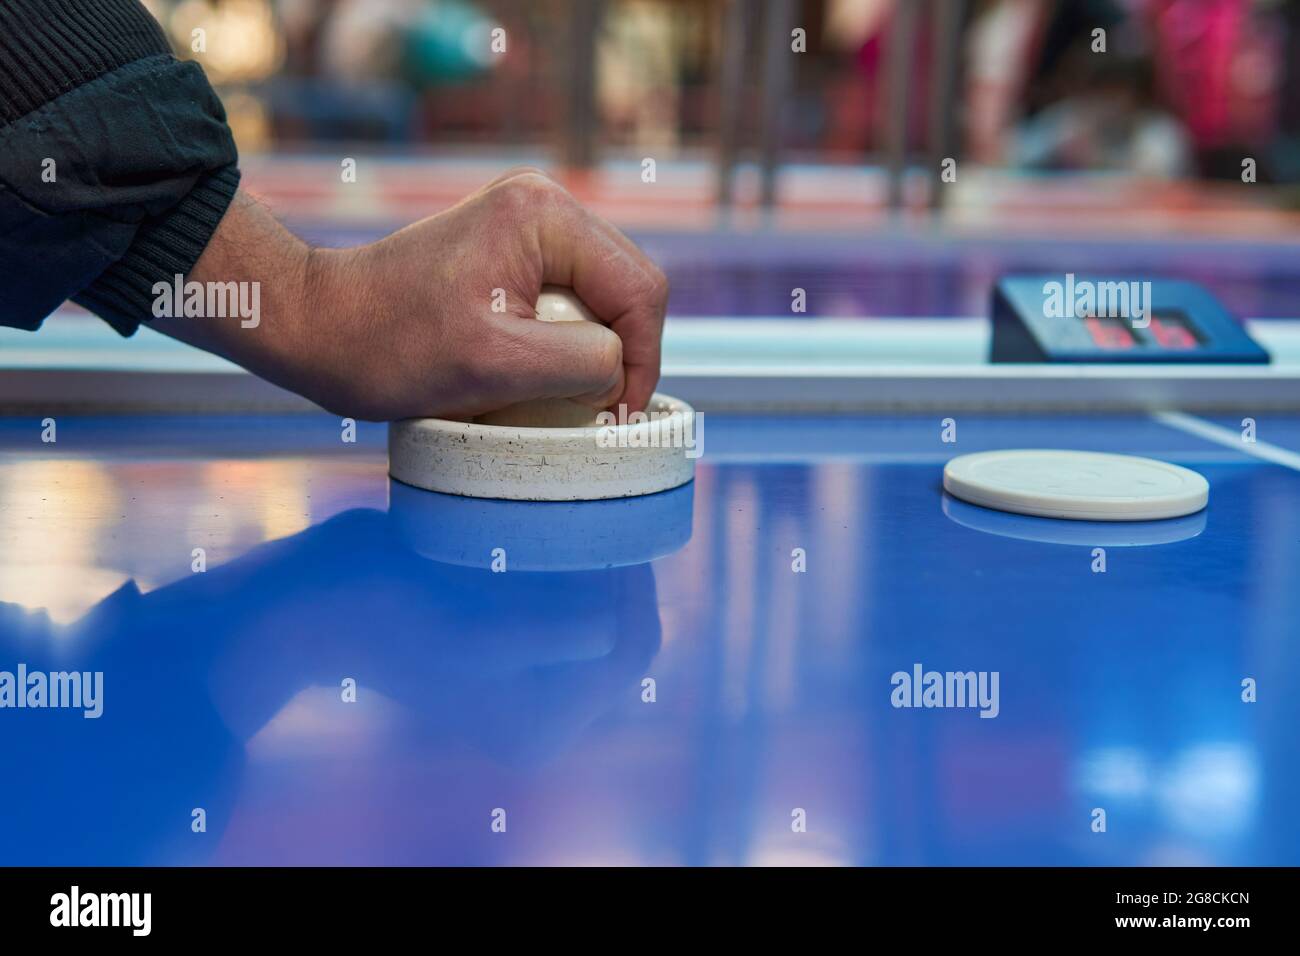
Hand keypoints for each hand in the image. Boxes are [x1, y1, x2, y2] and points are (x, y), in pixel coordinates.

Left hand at [154, 169, 668, 420]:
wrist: (317, 327)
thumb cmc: (387, 346)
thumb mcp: (495, 364)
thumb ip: (581, 362)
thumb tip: (621, 371)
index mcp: (544, 215)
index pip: (639, 289)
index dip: (643, 361)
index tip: (617, 417)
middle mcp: (543, 205)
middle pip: (629, 289)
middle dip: (622, 354)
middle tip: (597, 411)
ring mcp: (528, 225)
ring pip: (605, 299)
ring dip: (595, 351)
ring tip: (563, 393)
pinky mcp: (513, 250)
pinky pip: (573, 300)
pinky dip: (569, 343)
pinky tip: (540, 373)